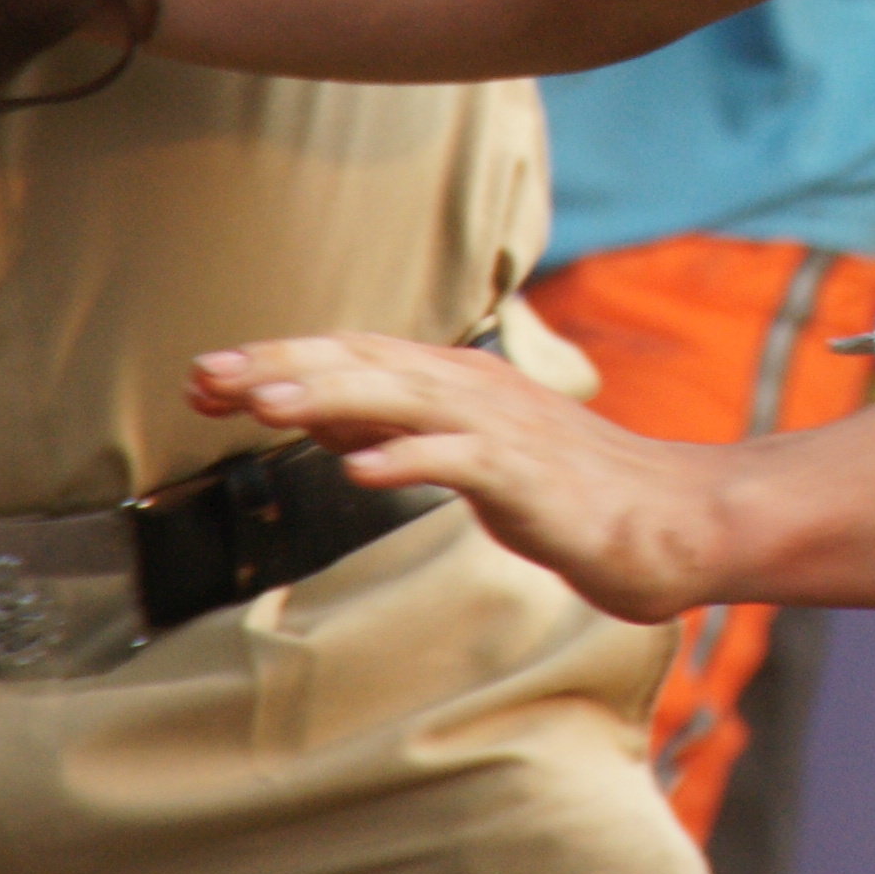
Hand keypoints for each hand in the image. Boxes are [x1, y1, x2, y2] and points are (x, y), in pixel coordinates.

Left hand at [189, 333, 736, 624]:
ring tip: (264, 406)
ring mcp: (503, 428)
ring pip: (404, 398)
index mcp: (458, 381)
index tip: (206, 376)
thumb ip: (402, 429)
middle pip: (365, 363)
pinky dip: (410, 458)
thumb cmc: (569, 493)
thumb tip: (320, 417)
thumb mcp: (470, 454)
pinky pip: (461, 461)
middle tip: (206, 377)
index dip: (279, 359)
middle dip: (282, 367)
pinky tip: (360, 469)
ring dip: (331, 397)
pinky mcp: (528, 475)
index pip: (354, 354)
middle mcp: (475, 389)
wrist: (669, 518)